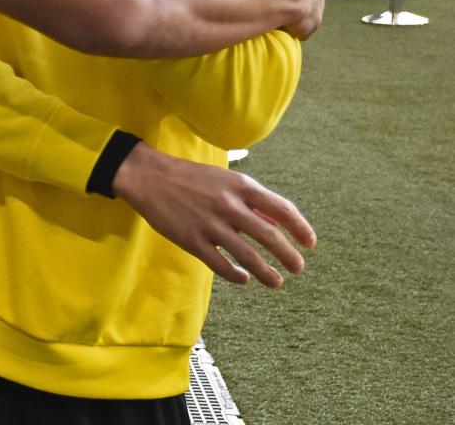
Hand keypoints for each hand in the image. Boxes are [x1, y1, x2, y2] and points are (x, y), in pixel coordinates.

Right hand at [112, 142, 315, 286]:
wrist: (149, 176)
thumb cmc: (191, 178)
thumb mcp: (225, 180)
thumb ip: (252, 202)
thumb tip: (276, 227)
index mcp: (241, 186)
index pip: (282, 209)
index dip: (300, 229)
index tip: (309, 244)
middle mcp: (228, 205)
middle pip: (269, 237)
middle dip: (289, 256)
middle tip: (298, 268)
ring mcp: (209, 224)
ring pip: (248, 256)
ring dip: (267, 273)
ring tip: (277, 282)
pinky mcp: (191, 240)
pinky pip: (220, 265)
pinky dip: (236, 275)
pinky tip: (244, 279)